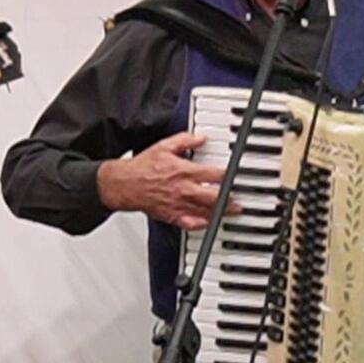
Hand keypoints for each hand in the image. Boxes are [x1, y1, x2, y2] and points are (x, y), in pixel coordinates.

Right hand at [96, 131, 238, 230]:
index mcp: (185, 171)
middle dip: (230, 199)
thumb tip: (202, 138)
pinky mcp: (172, 216)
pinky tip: (209, 222)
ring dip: (221, 213)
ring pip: (206, 212)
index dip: (229, 176)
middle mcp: (184, 189)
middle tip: (238, 200)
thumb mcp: (164, 146)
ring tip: (231, 212)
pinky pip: (191, 224)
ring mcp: (179, 204)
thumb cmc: (143, 167)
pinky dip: (202, 224)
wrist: (125, 184)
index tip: (236, 176)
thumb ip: (185, 140)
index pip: (214, 175)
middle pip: (214, 197)